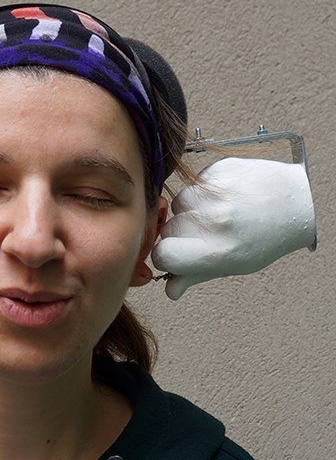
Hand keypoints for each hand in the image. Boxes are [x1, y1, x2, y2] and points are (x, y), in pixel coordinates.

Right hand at [152, 157, 315, 299]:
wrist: (297, 202)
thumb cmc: (265, 239)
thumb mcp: (234, 265)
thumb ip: (196, 275)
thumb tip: (170, 290)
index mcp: (220, 251)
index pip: (163, 254)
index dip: (165, 256)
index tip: (174, 255)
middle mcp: (217, 220)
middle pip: (168, 229)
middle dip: (178, 234)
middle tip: (203, 235)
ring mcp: (219, 191)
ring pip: (178, 203)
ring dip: (189, 210)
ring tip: (214, 213)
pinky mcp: (221, 169)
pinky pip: (194, 183)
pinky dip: (203, 191)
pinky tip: (224, 196)